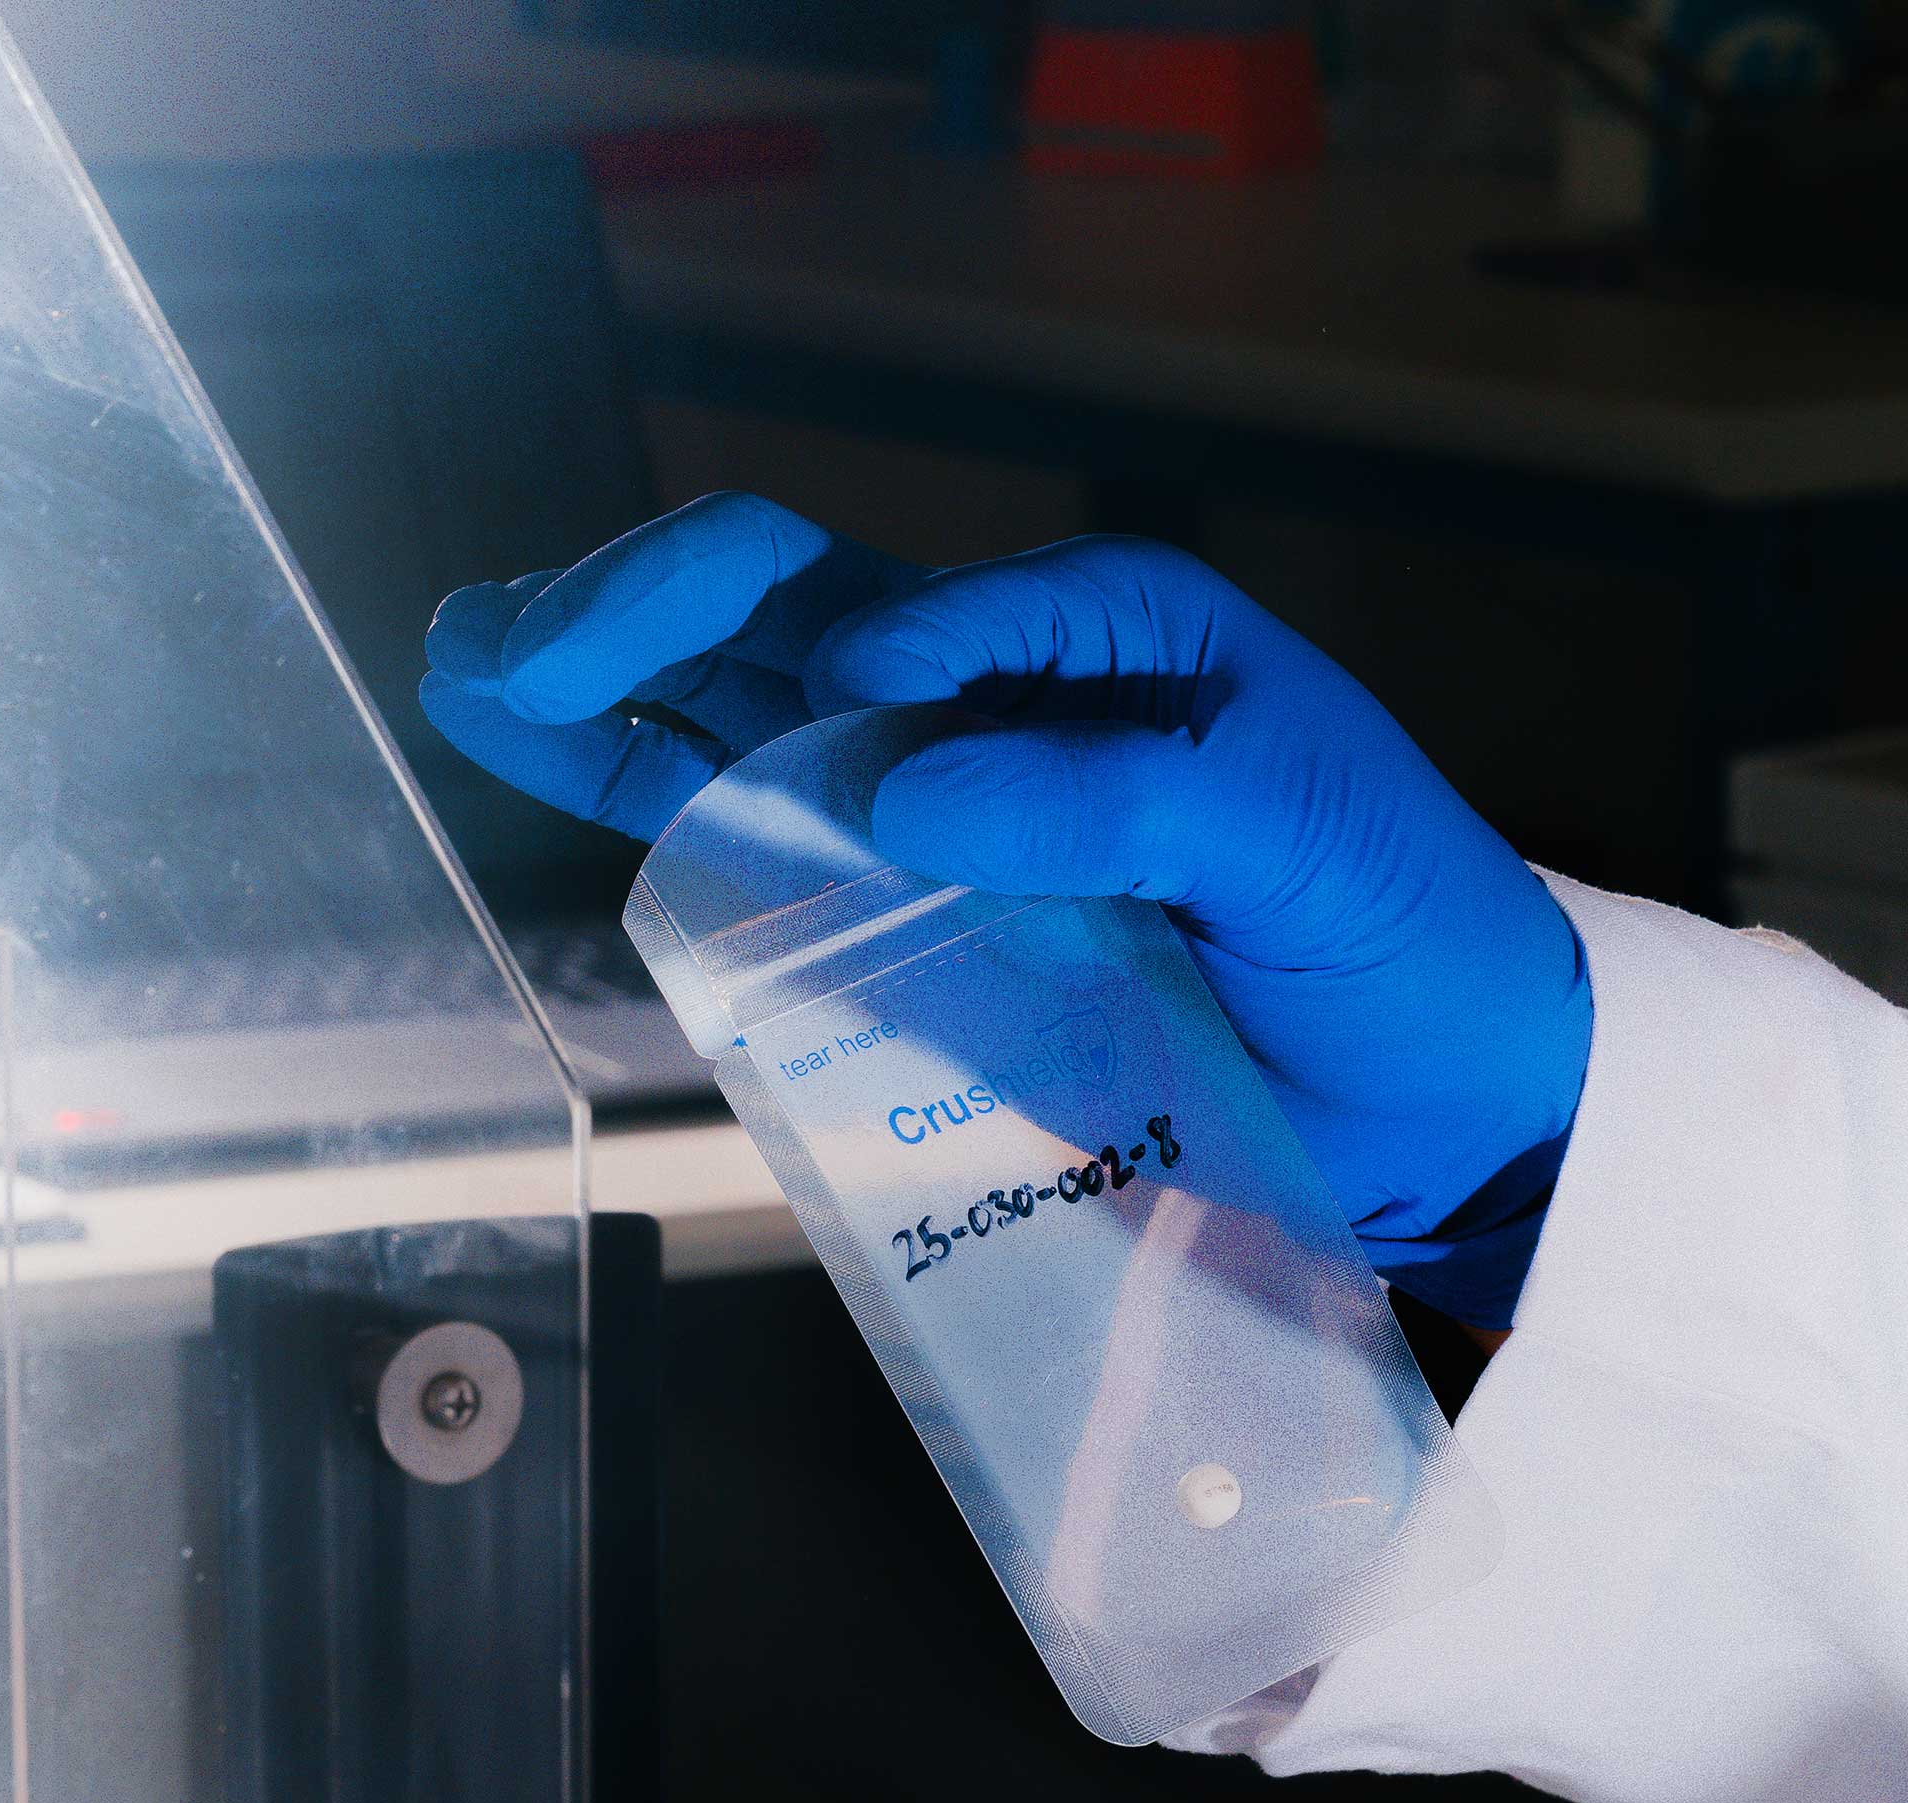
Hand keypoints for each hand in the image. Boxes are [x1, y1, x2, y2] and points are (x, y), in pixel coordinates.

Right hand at [421, 496, 1590, 1259]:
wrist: (1444, 1095)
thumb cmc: (1399, 929)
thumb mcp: (1293, 828)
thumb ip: (1112, 792)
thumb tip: (897, 775)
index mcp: (1088, 633)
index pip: (897, 602)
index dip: (819, 657)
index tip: (840, 741)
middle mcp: (991, 702)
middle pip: (770, 626)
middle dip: (626, 620)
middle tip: (497, 649)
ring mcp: (943, 817)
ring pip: (733, 723)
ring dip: (593, 691)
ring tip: (463, 669)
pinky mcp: (922, 933)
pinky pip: (766, 856)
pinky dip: (653, 802)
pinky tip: (544, 759)